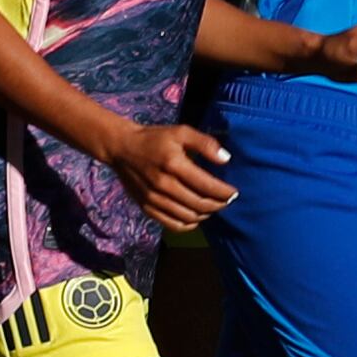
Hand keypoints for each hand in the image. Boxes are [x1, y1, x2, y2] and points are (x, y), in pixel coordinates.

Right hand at [105, 114, 238, 231]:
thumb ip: (205, 144)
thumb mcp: (181, 132)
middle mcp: (164, 185)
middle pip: (200, 204)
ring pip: (188, 218)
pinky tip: (196, 216)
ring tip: (213, 207)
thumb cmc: (155, 138)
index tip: (234, 192)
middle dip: (219, 205)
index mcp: (174, 164)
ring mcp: (154, 199)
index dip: (225, 193)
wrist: (122, 148)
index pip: (207, 186)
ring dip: (205, 215)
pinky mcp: (147, 208)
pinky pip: (172, 225)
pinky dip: (189, 225)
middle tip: (227, 200)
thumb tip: (226, 160)